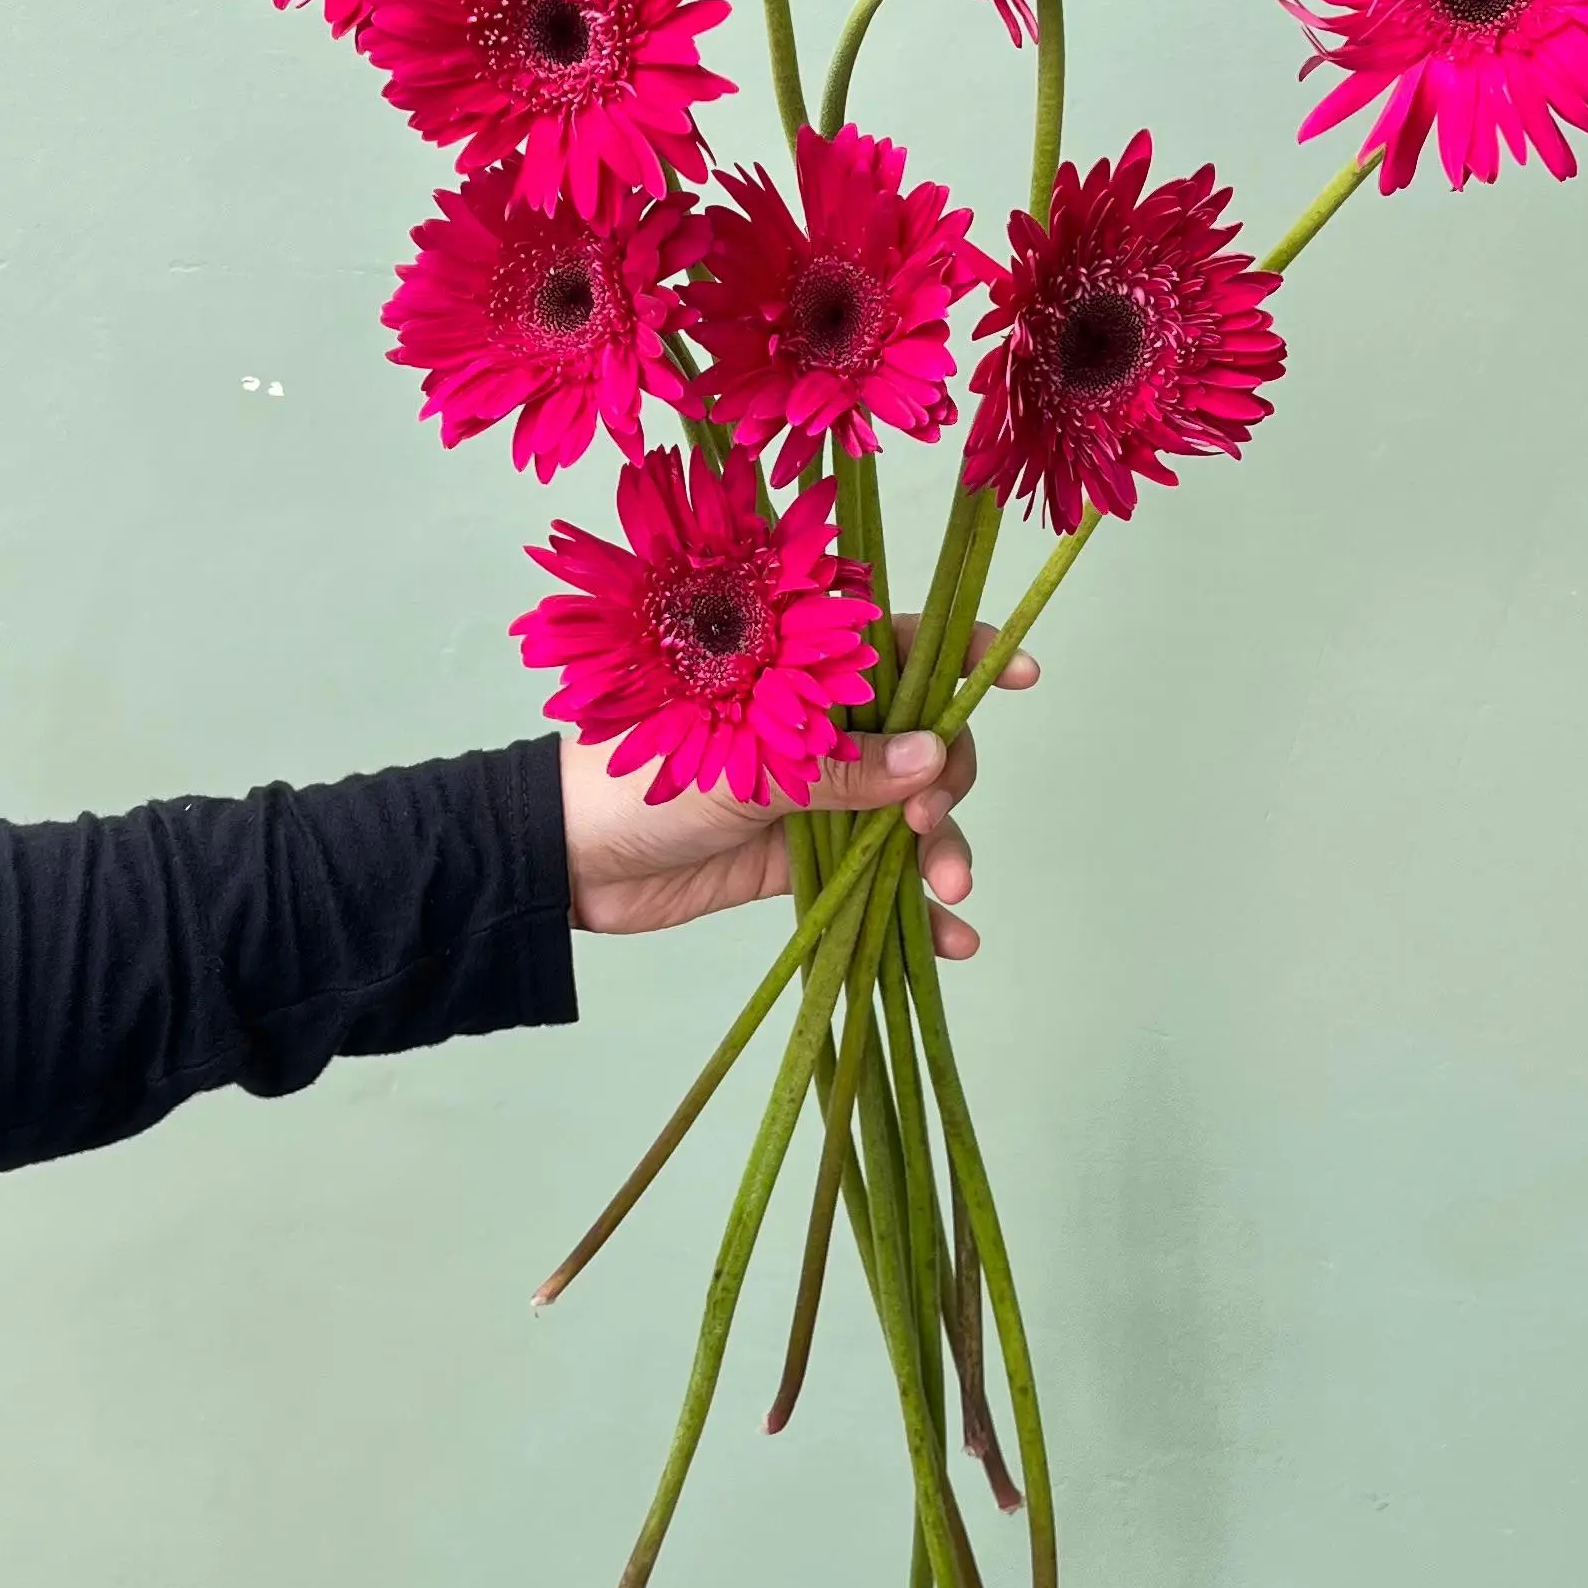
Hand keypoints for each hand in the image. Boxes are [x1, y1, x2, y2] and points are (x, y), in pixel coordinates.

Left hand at [561, 621, 1038, 957]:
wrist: (571, 859)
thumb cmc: (638, 774)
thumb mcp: (747, 762)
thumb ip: (841, 765)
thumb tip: (932, 759)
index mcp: (803, 672)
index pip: (896, 647)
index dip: (961, 654)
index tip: (1015, 672)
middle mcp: (824, 726)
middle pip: (924, 740)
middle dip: (948, 780)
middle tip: (927, 820)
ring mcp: (822, 794)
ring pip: (911, 814)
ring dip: (942, 851)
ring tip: (948, 889)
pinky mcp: (811, 859)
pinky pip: (880, 878)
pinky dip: (917, 911)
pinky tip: (952, 941)